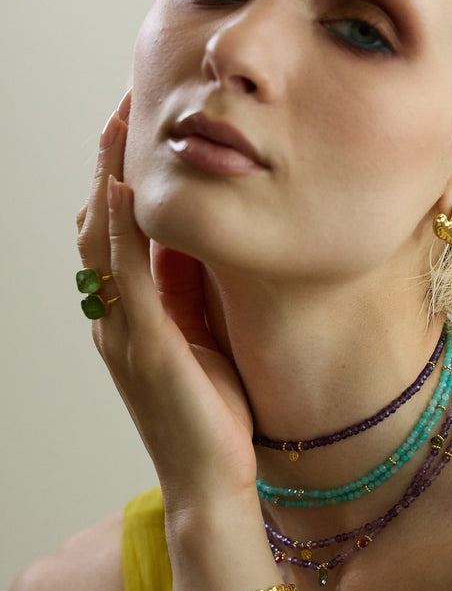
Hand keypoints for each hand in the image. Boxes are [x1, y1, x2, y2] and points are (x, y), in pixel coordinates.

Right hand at [76, 91, 257, 515]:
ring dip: (109, 181)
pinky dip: (118, 232)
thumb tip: (198, 247)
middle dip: (110, 166)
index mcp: (134, 318)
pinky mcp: (147, 349)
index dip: (122, 182)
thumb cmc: (211, 415)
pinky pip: (126, 280)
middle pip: (100, 228)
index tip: (139, 133)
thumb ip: (191, 298)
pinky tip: (120, 189)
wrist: (212, 481)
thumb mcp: (203, 342)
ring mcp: (126, 334)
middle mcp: (118, 320)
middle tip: (124, 110)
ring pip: (103, 244)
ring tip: (119, 125)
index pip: (118, 237)